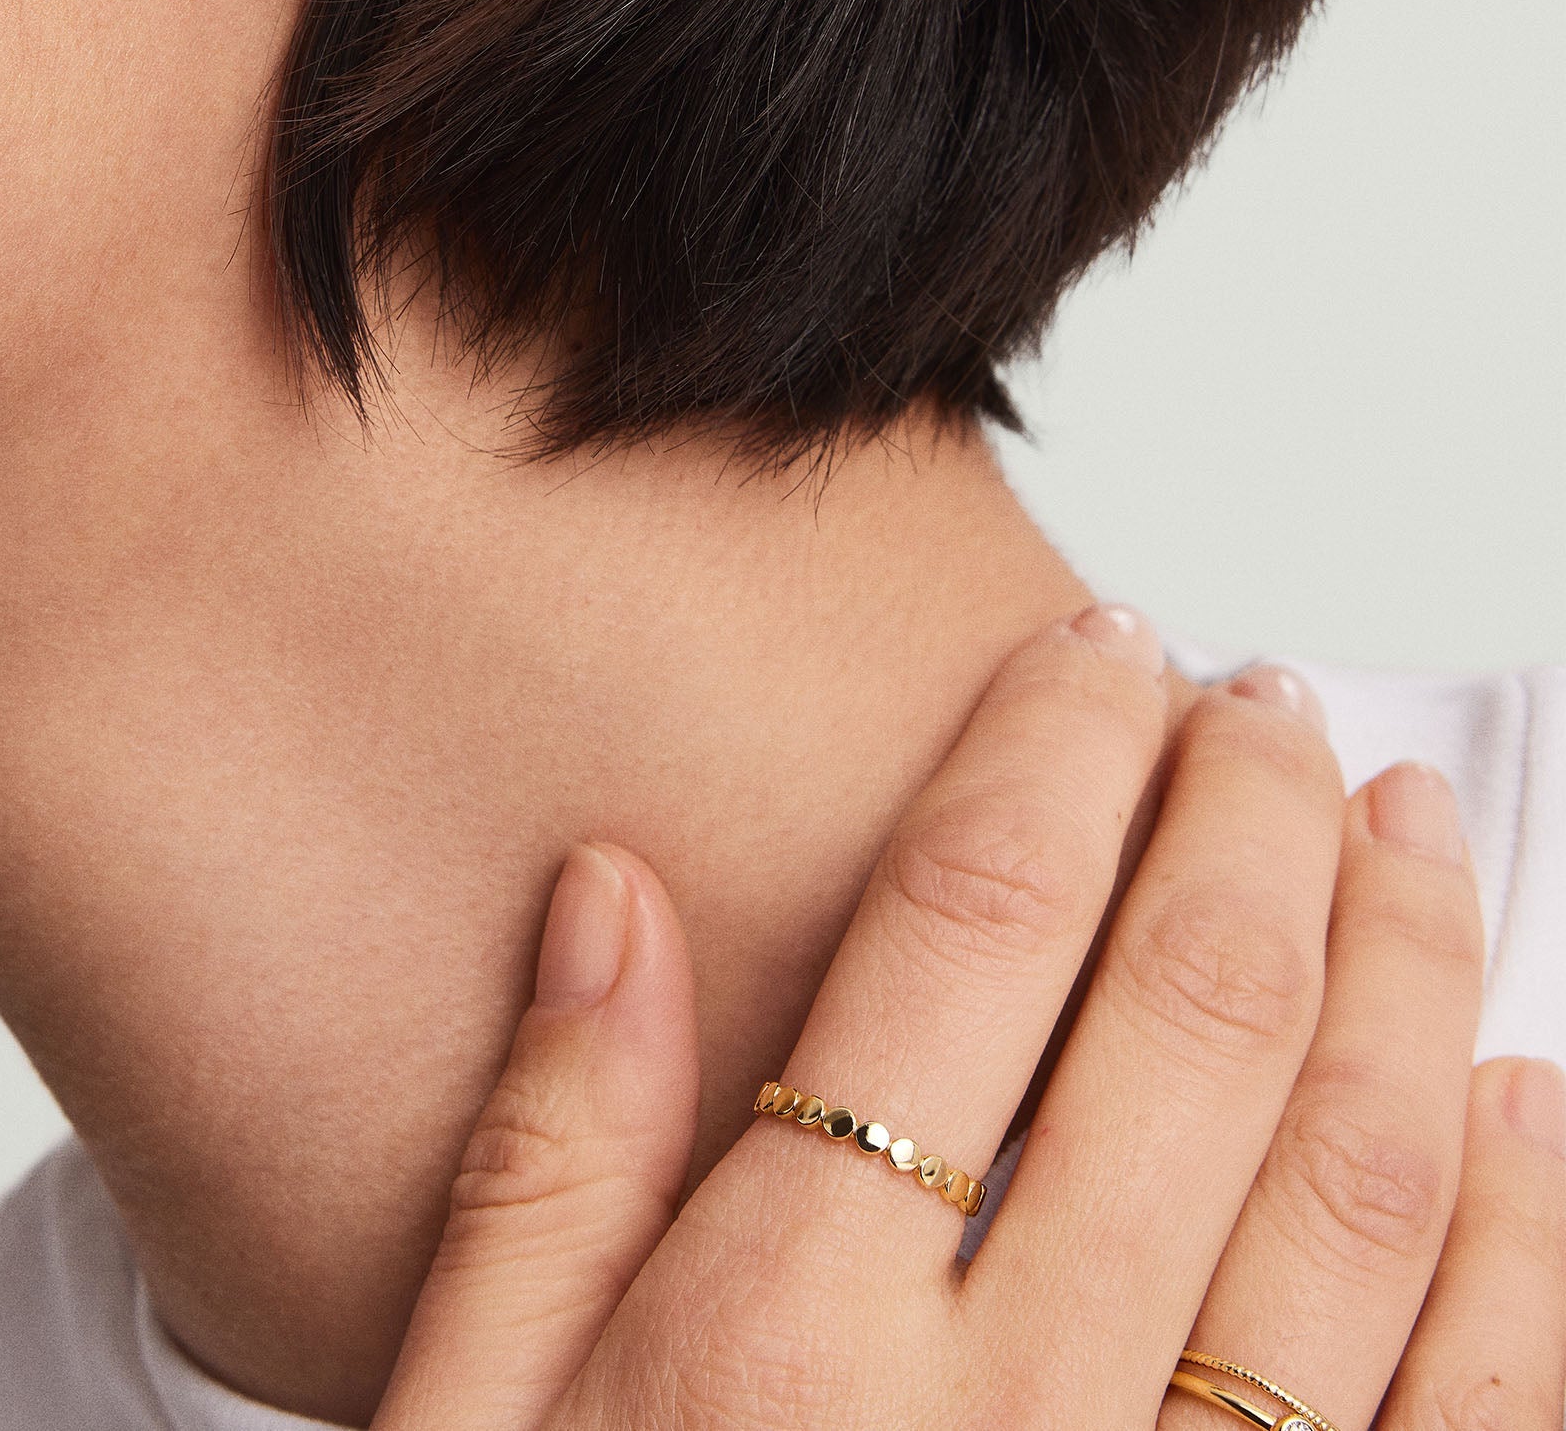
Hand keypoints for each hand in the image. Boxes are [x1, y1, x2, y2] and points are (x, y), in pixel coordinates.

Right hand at [369, 610, 1565, 1429]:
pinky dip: (1530, 1239)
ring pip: (1368, 1191)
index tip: (1097, 653)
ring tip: (1405, 825)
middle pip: (1189, 1018)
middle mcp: (1009, 1424)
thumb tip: (614, 896)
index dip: (1049, 754)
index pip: (968, 935)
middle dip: (1248, 814)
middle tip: (1266, 704)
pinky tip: (1526, 1106)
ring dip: (1403, 969)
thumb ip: (540, 1172)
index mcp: (786, 1347)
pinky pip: (1472, 1419)